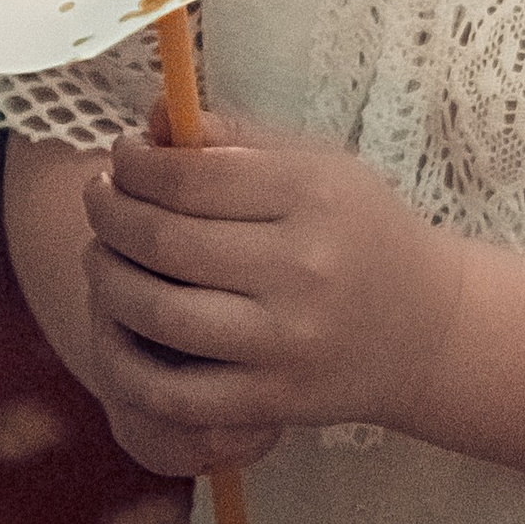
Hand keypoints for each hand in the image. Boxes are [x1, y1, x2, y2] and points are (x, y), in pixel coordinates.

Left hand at [78, 111, 464, 473]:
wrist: (429, 330)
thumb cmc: (363, 230)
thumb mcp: (315, 164)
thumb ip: (233, 138)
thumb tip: (149, 120)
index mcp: (310, 196)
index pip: (192, 176)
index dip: (136, 163)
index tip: (120, 153)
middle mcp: (298, 269)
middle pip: (166, 241)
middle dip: (110, 214)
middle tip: (95, 197)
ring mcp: (284, 344)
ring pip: (160, 313)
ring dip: (108, 279)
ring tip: (99, 254)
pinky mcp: (273, 403)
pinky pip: (178, 395)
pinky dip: (131, 365)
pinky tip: (118, 330)